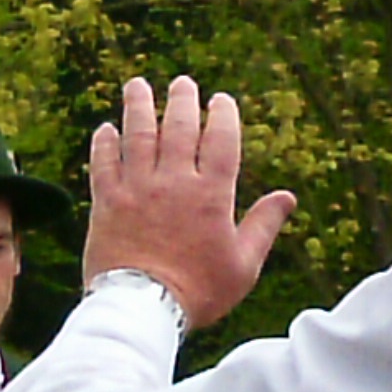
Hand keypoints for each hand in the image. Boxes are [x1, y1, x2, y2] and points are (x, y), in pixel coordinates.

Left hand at [83, 76, 295, 328]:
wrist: (143, 308)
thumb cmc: (198, 291)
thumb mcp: (243, 265)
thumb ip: (263, 226)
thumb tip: (287, 197)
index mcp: (211, 195)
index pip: (222, 141)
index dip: (224, 116)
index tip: (221, 100)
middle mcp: (174, 183)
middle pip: (179, 129)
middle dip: (182, 101)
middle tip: (182, 83)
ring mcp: (137, 189)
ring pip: (138, 136)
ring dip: (138, 107)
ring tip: (138, 86)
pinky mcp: (106, 202)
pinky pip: (103, 163)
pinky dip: (104, 143)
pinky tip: (105, 129)